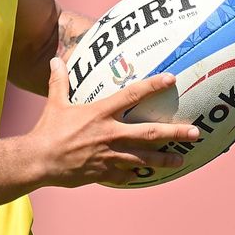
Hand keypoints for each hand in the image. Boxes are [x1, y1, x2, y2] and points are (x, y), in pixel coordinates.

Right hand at [31, 58, 201, 186]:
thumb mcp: (55, 103)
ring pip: (144, 159)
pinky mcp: (105, 173)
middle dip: (174, 133)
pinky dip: (136, 173)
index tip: (172, 79)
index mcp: (101, 113)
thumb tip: (55, 60)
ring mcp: (110, 156)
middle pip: (150, 133)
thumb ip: (59, 82)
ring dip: (164, 160)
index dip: (153, 85)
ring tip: (181, 160)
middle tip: (195, 133)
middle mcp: (111, 134)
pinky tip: (146, 174)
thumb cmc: (47, 130)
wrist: (39, 161)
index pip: (132, 95)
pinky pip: (126, 174)